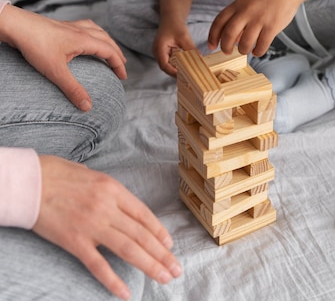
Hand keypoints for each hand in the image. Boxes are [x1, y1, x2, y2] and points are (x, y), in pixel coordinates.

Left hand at [0, 5, 126, 110]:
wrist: (17, 26)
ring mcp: (71, 26)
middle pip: (106, 39)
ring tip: (109, 48)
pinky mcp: (61, 25)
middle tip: (122, 64)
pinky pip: (85, 26)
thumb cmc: (36, 45)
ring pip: (97, 30)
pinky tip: (86, 36)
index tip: (123, 76)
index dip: (118, 64)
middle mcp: (81, 30)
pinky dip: (93, 32)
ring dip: (106, 40)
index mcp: (84, 40)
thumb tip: (88, 106)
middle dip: (116, 52)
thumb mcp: (55, 71)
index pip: (109, 51)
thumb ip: (72, 89)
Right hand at [33, 156, 181, 299]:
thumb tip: (120, 202)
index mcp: (112, 189)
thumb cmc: (59, 174)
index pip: (143, 214)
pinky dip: (114, 280)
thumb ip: (108, 190)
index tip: (170, 245)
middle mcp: (107, 207)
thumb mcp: (91, 174)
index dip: (159, 231)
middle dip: (161, 254)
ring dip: (149, 265)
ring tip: (163, 277)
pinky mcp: (75, 242)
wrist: (31, 182)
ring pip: (128, 249)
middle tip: (175, 269)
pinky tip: (126, 293)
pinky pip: (98, 265)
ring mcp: (92, 226)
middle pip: (141, 235)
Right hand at [153, 20, 196, 75]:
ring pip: (168, 65)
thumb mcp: (184, 37)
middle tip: (189, 76)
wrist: (171, 17)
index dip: (173, 72)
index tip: (184, 74)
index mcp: (159, 48)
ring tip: (189, 72)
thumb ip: (191, 49)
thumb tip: (200, 60)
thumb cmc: (175, 25)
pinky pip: (170, 62)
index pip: (164, 65)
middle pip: (166, 67)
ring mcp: (160, 53)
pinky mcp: (164, 53)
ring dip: (177, 69)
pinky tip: (186, 65)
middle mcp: (157, 52)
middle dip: (176, 72)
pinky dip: (177, 64)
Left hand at [208, 0, 299, 56]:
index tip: (212, 46)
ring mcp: (259, 19)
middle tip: (227, 52)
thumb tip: (230, 41)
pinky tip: (257, 51)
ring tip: (244, 50)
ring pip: (245, 43)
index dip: (212, 36)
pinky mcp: (272, 26)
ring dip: (242, 50)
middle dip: (225, 47)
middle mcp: (246, 12)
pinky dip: (257, 52)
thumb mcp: (246, 4)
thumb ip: (236, 19)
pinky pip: (261, 45)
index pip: (219, 22)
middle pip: (229, 34)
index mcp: (237, 5)